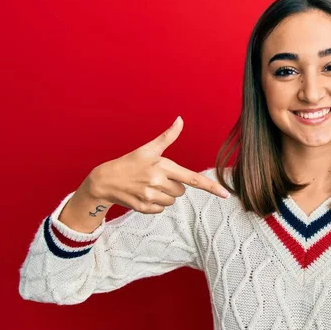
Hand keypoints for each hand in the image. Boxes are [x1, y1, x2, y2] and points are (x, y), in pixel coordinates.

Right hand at [87, 116, 230, 213]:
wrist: (104, 181)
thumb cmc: (129, 163)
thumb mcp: (148, 149)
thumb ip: (167, 137)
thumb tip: (180, 119)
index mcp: (163, 166)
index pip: (192, 178)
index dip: (211, 187)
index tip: (226, 194)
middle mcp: (158, 182)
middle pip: (181, 191)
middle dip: (173, 186)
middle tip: (156, 178)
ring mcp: (150, 196)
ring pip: (172, 201)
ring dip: (164, 196)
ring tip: (148, 186)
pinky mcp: (144, 208)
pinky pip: (161, 210)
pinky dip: (155, 205)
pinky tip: (144, 195)